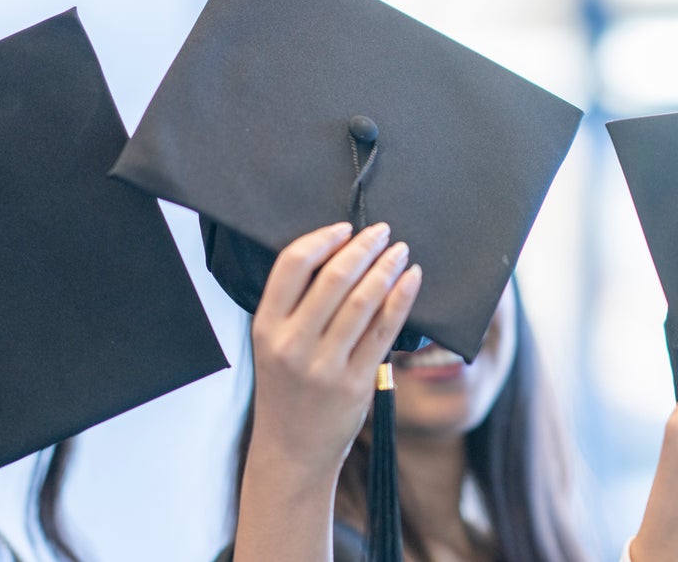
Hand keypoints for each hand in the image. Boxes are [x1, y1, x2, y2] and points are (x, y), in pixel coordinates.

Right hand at [234, 223, 419, 561]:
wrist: (291, 451)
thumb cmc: (286, 390)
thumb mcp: (272, 345)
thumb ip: (295, 306)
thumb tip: (339, 255)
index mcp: (266, 327)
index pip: (291, 265)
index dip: (322, 238)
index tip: (345, 227)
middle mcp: (292, 345)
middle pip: (333, 279)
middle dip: (363, 248)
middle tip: (383, 230)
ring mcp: (325, 366)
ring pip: (362, 302)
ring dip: (386, 269)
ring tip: (400, 251)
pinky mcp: (355, 384)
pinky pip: (383, 331)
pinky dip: (401, 300)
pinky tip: (412, 280)